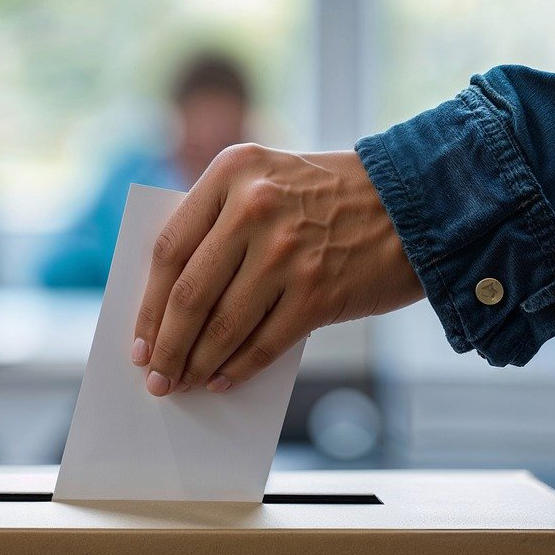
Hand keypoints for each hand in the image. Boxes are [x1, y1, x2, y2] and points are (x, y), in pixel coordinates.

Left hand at [133, 145, 422, 395]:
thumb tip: (170, 304)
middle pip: (190, 293)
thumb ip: (221, 223)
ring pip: (223, 324)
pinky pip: (262, 342)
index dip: (149, 303)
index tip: (139, 339)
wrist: (415, 203)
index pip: (170, 248)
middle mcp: (255, 207)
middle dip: (167, 345)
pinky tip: (223, 380)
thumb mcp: (269, 180)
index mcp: (233, 172)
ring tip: (185, 382)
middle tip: (156, 375)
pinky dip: (237, 368)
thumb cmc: (332, 199)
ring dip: (198, 364)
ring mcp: (287, 251)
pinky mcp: (318, 291)